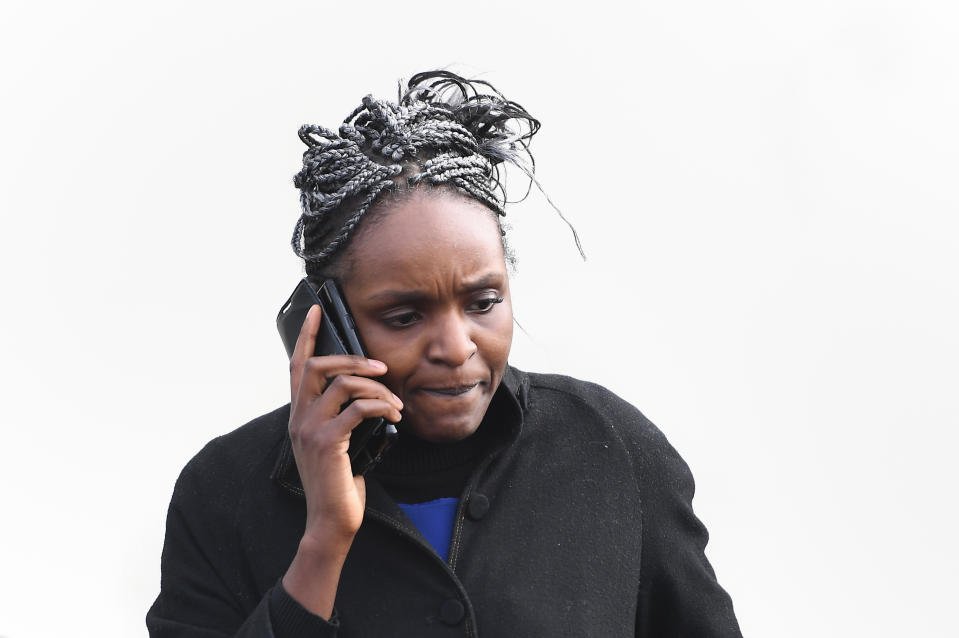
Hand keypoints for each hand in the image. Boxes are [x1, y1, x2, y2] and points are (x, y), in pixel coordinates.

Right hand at [283, 304, 401, 616]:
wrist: (332, 520)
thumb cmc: (341, 481)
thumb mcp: (340, 441)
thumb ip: (343, 415)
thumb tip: (370, 392)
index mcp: (299, 414)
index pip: (297, 365)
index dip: (307, 336)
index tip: (319, 311)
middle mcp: (298, 418)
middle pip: (316, 366)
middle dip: (352, 358)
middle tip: (381, 367)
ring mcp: (309, 429)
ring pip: (339, 383)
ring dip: (375, 387)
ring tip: (396, 401)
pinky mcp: (326, 443)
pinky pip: (356, 408)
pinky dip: (381, 406)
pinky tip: (395, 415)